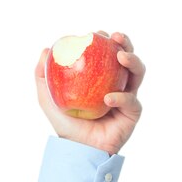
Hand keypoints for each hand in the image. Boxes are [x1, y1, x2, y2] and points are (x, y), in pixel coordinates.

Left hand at [35, 32, 145, 154]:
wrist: (77, 147)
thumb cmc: (64, 122)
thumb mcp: (46, 97)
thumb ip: (42, 75)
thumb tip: (45, 50)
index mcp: (100, 76)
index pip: (106, 52)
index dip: (106, 40)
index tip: (96, 34)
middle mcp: (116, 83)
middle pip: (127, 57)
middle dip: (125, 43)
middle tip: (115, 37)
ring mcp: (127, 96)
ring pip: (138, 73)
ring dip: (133, 61)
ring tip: (121, 57)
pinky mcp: (132, 113)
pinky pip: (131, 101)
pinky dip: (120, 97)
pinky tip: (108, 98)